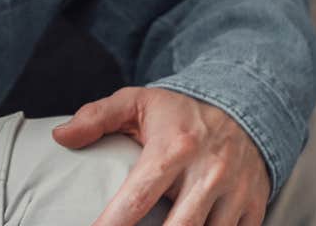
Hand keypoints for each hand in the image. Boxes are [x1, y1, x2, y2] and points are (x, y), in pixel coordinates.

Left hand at [53, 86, 271, 225]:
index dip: (112, 224)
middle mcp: (208, 173)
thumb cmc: (181, 111)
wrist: (246, 104)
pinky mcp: (254, 206)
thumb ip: (96, 118)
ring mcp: (235, 192)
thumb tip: (60, 137)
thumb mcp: (137, 102)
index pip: (137, 198)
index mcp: (173, 148)